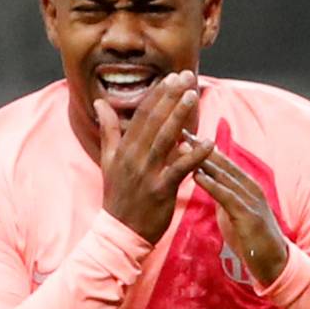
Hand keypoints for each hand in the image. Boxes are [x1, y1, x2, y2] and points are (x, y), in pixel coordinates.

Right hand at [95, 71, 214, 243]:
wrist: (120, 232)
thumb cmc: (118, 196)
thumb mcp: (108, 161)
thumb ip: (108, 130)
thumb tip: (100, 102)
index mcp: (123, 148)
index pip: (142, 115)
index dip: (158, 94)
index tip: (172, 77)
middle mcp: (134, 156)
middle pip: (154, 121)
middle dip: (171, 97)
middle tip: (186, 76)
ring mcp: (147, 173)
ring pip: (164, 139)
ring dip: (179, 116)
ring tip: (192, 96)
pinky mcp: (160, 190)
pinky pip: (179, 169)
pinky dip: (194, 155)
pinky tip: (209, 142)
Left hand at [188, 137, 288, 285]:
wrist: (274, 264)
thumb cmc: (252, 238)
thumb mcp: (234, 212)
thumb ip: (223, 196)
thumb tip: (208, 182)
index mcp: (247, 185)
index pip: (222, 161)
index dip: (203, 147)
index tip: (183, 132)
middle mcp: (251, 187)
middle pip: (222, 162)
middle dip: (200, 146)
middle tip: (179, 130)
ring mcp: (252, 200)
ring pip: (224, 175)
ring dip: (203, 160)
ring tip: (183, 147)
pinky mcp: (250, 216)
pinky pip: (228, 196)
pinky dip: (212, 184)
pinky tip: (197, 175)